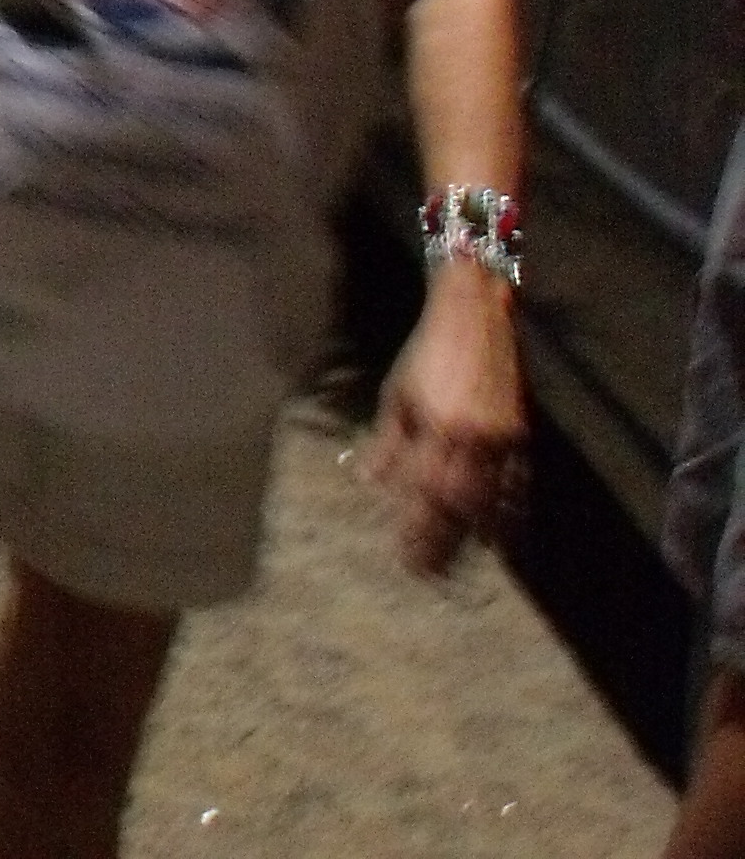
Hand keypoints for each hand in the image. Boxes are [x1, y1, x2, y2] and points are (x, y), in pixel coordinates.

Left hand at [367, 267, 525, 575]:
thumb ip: (388, 442)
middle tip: (430, 576)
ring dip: (474, 537)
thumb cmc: (428, 353)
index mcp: (437, 427)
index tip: (405, 559)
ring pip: (491, 501)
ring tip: (460, 567)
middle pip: (458, 505)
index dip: (415, 529)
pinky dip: (508, 514)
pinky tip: (500, 537)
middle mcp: (472, 438)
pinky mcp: (521, 434)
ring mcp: (502, 438)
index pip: (423, 493)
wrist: (477, 316)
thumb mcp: (398, 394)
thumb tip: (371, 483)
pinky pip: (518, 485)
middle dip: (443, 543)